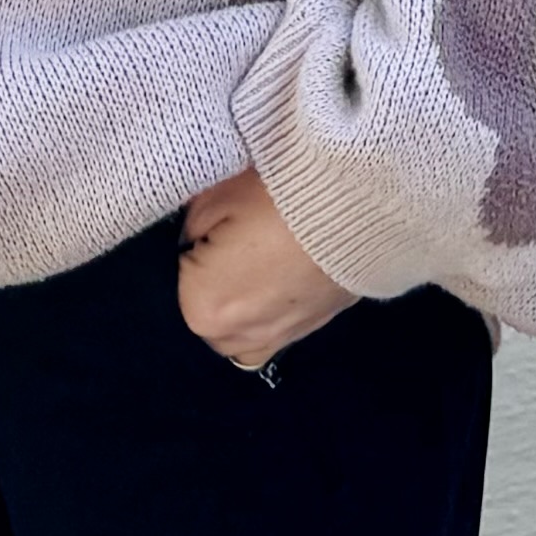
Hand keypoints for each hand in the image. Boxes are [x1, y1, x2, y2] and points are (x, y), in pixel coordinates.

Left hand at [176, 165, 355, 373]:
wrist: (357, 207)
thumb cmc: (277, 199)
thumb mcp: (216, 193)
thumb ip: (190, 223)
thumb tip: (191, 237)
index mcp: (202, 308)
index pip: (178, 273)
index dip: (197, 241)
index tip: (220, 218)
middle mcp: (235, 339)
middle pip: (208, 306)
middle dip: (216, 275)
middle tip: (242, 231)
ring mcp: (276, 342)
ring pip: (241, 323)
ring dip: (244, 295)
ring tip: (266, 250)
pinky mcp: (312, 331)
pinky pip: (275, 324)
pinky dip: (274, 302)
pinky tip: (288, 266)